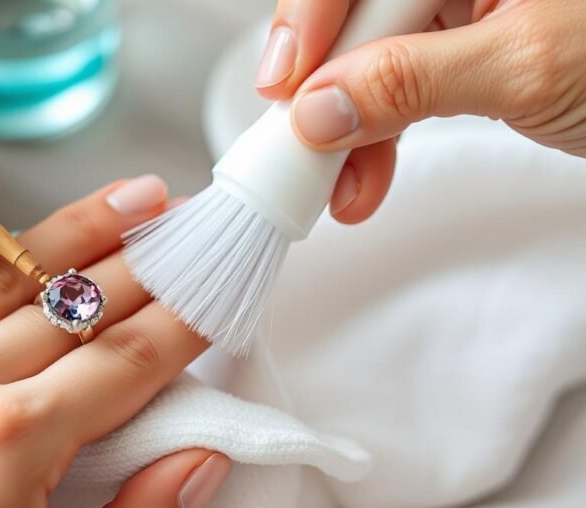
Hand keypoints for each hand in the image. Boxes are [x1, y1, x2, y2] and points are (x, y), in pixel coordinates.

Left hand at [0, 176, 231, 507]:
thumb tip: (199, 462)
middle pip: (70, 303)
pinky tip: (30, 241)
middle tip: (193, 220)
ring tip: (134, 199)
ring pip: (2, 276)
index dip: (184, 320)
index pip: (122, 361)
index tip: (222, 285)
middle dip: (144, 260)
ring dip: (75, 235)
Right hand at [255, 0, 585, 223]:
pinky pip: (402, 87)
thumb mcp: (529, 65)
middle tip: (298, 144)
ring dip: (347, 129)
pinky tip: (363, 175)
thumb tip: (321, 106)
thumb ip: (414, 79)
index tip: (286, 89)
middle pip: (359, 17)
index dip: (311, 22)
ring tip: (332, 182)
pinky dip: (379, 138)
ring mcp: (469, 8)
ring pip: (374, 59)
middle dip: (325, 87)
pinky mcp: (472, 52)